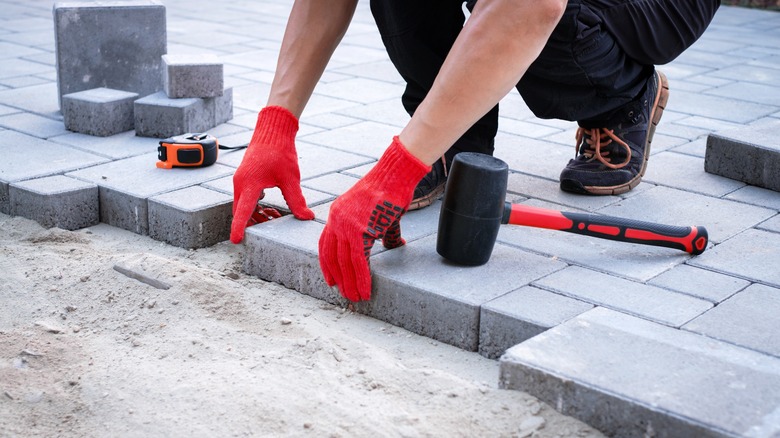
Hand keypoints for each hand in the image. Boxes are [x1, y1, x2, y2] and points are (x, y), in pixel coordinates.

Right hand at [230, 106, 313, 243]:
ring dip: (257, 215)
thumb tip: (307, 217)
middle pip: (242, 212)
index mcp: (249, 184)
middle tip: (272, 225)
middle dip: (254, 223)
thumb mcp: (290, 179)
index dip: (239, 228)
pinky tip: (271, 208)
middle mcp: (241, 184)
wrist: (273, 131)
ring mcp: (241, 181)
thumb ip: (297, 200)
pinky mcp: (245, 179)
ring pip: (244, 206)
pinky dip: (257, 206)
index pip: (242, 211)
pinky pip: (247, 199)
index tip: (235, 241)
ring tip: (276, 217)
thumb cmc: (280, 151)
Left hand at [318, 137, 430, 300]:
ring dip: (350, 283)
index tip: (331, 280)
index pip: (326, 244)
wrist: (396, 175)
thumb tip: (393, 245)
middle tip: (345, 294)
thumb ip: (382, 233)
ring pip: (344, 262)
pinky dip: (362, 278)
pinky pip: (359, 260)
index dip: (328, 265)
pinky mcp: (360, 229)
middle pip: (332, 256)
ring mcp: (346, 224)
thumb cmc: (391, 190)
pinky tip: (366, 289)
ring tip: (356, 298)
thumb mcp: (381, 214)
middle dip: (339, 278)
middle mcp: (336, 219)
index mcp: (337, 213)